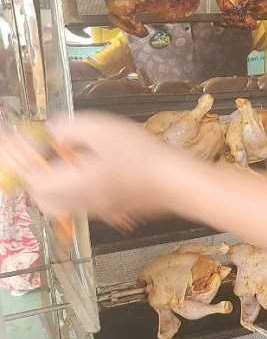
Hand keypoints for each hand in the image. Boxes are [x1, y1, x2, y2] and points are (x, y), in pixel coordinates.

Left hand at [0, 112, 184, 225]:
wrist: (177, 183)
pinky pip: (82, 203)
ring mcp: (99, 210)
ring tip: (60, 159)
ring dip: (52, 184)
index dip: (21, 161)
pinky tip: (86, 169)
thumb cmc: (143, 156)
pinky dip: (72, 189)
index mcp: (74, 184)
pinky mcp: (114, 209)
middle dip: (34, 177)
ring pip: (61, 204)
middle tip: (36, 154)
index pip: (32, 180)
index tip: (17, 142)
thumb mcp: (101, 128)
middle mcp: (82, 202)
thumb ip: (68, 129)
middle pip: (43, 199)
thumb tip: (55, 134)